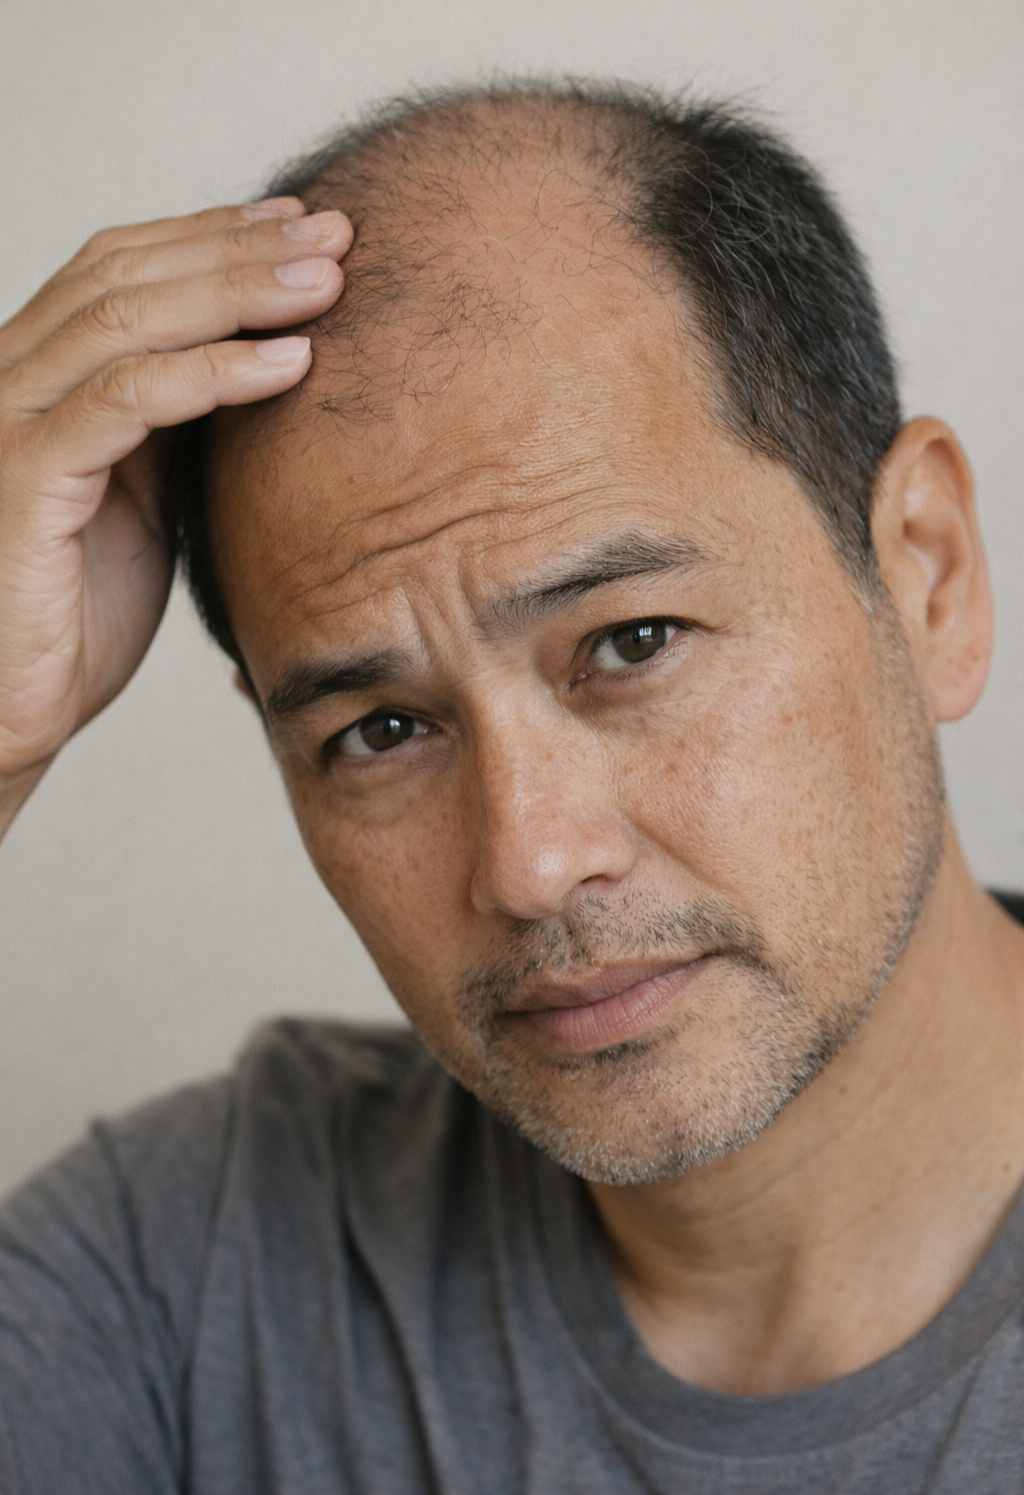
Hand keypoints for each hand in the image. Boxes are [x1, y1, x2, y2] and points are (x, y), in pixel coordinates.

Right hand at [0, 197, 350, 832]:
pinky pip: (126, 402)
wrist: (16, 705)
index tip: (302, 224)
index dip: (215, 235)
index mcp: (42, 376)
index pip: (123, 268)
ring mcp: (12, 423)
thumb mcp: (143, 498)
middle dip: (240, 247)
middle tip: (334, 233)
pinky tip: (287, 364)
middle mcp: (15, 379)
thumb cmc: (80, 610)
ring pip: (127, 319)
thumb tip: (255, 360)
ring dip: (238, 292)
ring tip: (327, 284)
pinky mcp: (27, 478)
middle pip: (129, 273)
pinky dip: (213, 374)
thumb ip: (174, 425)